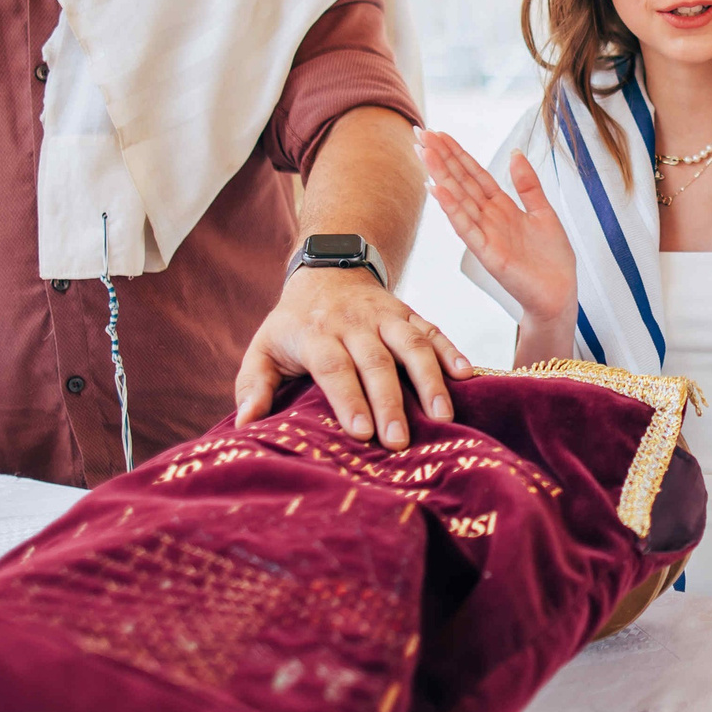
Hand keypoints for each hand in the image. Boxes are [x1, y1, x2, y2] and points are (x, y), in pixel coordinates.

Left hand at [233, 265, 472, 446]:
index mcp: (315, 334)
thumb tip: (246, 424)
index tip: (361, 432)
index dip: (348, 398)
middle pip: (375, 362)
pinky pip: (432, 330)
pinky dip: (451, 350)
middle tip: (399, 441)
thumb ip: (253, 385)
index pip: (334, 367)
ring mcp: (385, 316)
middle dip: (389, 402)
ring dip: (429, 380)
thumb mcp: (263, 348)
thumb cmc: (294, 323)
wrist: (326, 269)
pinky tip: (466, 374)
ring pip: (411, 345)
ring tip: (442, 416)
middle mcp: (353, 323)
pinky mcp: (408, 313)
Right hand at [415, 128, 576, 328]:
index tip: (438, 133)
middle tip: (420, 134)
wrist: (559, 294)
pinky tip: (437, 190)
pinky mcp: (488, 253)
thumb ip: (528, 185)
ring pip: (459, 199)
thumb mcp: (544, 212)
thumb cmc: (551, 260)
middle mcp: (489, 218)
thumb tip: (515, 153)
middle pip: (461, 181)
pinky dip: (452, 209)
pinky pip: (466, 228)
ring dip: (441, 176)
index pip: (474, 174)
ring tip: (424, 153)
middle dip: (441, 158)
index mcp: (502, 207)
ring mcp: (486, 235)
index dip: (457, 153)